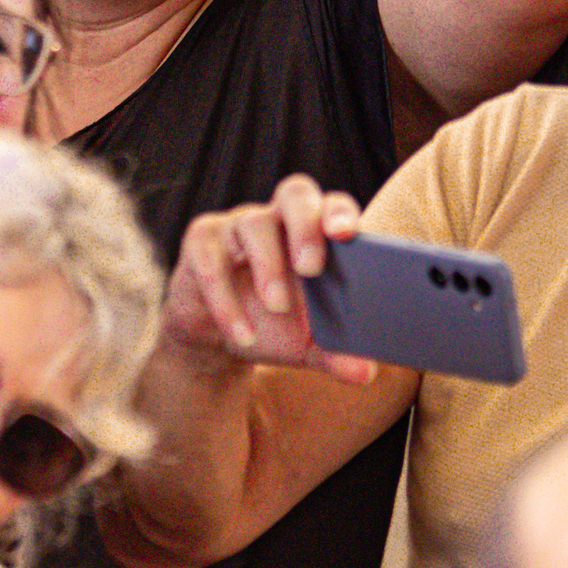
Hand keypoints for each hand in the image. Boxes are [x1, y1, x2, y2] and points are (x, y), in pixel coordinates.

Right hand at [167, 174, 377, 381]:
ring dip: (269, 267)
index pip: (331, 204)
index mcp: (314, 233)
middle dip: (306, 227)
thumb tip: (365, 373)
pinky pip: (212, 262)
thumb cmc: (273, 325)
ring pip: (253, 223)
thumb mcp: (308, 344)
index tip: (347, 234)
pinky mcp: (201, 246)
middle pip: (295, 194)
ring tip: (277, 307)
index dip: (339, 212)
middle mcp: (278, 220)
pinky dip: (227, 301)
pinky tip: (242, 334)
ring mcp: (237, 228)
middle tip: (311, 268)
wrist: (220, 337)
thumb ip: (337, 353)